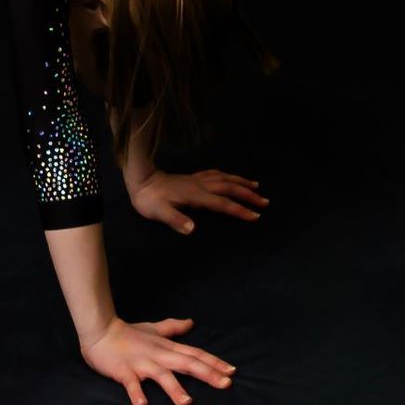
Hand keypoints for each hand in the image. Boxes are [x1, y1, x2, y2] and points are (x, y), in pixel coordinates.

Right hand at [78, 315, 235, 404]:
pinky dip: (136, 392)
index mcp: (166, 347)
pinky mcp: (124, 371)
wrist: (100, 331)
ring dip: (174, 388)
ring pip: (161, 375)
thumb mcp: (154, 329)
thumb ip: (173, 328)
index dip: (214, 362)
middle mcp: (158, 355)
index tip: (232, 371)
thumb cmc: (128, 333)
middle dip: (207, 374)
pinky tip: (141, 404)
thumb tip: (191, 323)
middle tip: (226, 384)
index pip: (195, 354)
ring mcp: (142, 363)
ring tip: (187, 402)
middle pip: (187, 364)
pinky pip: (131, 383)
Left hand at [128, 167, 269, 232]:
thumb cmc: (149, 199)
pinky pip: (216, 174)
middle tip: (265, 202)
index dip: (240, 210)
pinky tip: (230, 177)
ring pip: (225, 178)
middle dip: (248, 195)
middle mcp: (200, 185)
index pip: (223, 204)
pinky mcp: (192, 177)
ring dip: (241, 182)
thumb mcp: (159, 213)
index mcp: (196, 196)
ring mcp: (197, 180)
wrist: (140, 179)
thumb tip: (192, 229)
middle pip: (229, 189)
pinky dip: (227, 176)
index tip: (255, 216)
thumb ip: (175, 220)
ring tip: (256, 186)